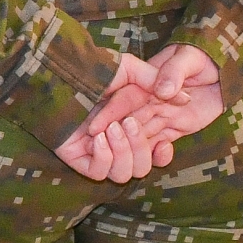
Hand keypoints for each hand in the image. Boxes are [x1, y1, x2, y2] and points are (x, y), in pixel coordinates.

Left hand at [54, 45, 223, 183]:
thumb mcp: (128, 69)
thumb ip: (155, 82)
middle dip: (141, 147)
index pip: (154, 153)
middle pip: (143, 165)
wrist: (56, 74)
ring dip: (123, 153)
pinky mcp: (80, 159)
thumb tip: (185, 99)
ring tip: (110, 129)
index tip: (164, 143)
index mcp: (130, 125)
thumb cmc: (90, 68)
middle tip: (128, 123)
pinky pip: (101, 173)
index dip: (162, 154)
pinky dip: (104, 158)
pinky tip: (96, 138)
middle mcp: (116, 142)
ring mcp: (98, 152)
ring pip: (125, 174)